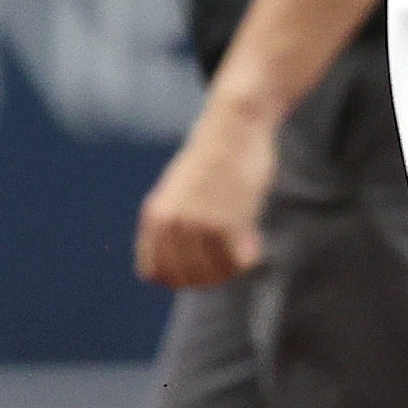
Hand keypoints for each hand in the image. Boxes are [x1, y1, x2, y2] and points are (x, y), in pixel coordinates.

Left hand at [135, 105, 270, 288]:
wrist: (232, 128)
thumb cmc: (209, 159)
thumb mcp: (174, 192)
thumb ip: (170, 226)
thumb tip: (172, 269)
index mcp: (154, 216)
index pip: (154, 272)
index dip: (177, 277)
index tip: (198, 267)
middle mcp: (171, 224)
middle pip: (186, 278)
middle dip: (209, 275)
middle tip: (226, 258)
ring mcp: (198, 226)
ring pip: (214, 274)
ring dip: (230, 266)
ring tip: (240, 245)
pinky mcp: (227, 224)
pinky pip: (238, 262)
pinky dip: (249, 255)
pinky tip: (253, 236)